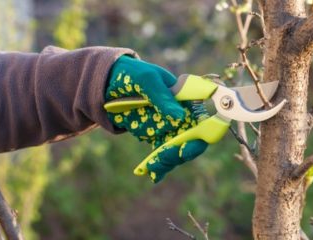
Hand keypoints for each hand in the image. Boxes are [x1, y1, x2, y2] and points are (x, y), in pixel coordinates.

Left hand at [105, 56, 207, 182]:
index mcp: (186, 98)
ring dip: (167, 161)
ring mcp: (169, 127)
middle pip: (192, 140)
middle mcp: (182, 115)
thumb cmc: (133, 74)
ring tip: (151, 168)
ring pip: (176, 150)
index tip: (188, 145)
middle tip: (164, 157)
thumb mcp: (146, 80)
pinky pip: (161, 154)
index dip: (202, 134)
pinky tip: (153, 175)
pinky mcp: (156, 136)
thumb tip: (179, 117)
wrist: (108, 83)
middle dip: (180, 152)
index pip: (203, 119)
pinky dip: (158, 166)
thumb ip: (162, 97)